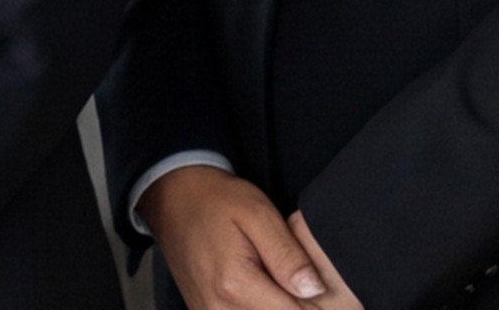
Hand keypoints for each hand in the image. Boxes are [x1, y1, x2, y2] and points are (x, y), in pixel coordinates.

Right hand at [139, 164, 358, 306]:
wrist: (173, 199)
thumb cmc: (216, 201)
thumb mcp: (258, 214)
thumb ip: (287, 255)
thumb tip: (315, 289)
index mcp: (235, 284)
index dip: (319, 304)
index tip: (326, 288)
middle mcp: (219, 308)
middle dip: (301, 306)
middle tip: (305, 281)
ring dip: (280, 307)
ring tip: (283, 283)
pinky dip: (261, 308)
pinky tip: (267, 291)